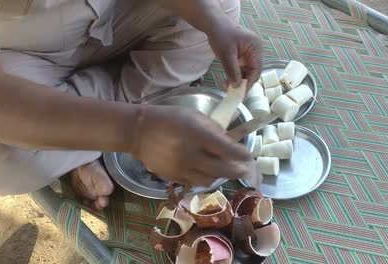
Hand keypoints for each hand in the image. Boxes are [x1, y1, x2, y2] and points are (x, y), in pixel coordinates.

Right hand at [132, 106, 252, 186]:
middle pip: (222, 171)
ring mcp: (181, 169)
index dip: (242, 155)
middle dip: (237, 171)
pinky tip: (207, 171)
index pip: (228, 150)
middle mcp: (190, 155)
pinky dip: (204, 179)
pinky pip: (195, 183)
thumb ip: (214, 129)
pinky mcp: (173, 178)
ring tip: (224, 169)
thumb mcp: (194, 116)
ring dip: (220, 176)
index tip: (249, 155)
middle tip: (245, 169)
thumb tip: (231, 141)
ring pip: (209, 181)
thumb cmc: (169, 118)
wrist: (138, 131)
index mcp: (197, 135)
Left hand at [208, 22, 262, 88]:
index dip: (249, 82)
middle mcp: (256, 51)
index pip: (256, 69)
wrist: (213, 24)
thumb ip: (232, 71)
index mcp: (256, 48)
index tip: (240, 92)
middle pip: (253, 71)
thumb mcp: (226, 54)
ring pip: (247, 71)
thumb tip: (236, 86)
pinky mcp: (243, 55)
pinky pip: (241, 68)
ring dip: (238, 79)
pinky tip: (227, 81)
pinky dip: (235, 74)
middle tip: (232, 91)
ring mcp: (249, 53)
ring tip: (227, 87)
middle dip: (243, 82)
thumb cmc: (221, 35)